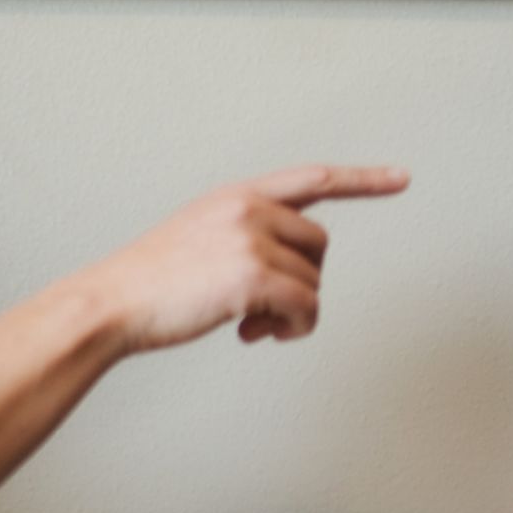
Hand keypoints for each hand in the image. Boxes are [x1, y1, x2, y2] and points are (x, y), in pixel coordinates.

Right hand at [80, 164, 407, 354]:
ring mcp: (252, 239)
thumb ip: (244, 236)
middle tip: (265, 310)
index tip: (401, 178)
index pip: (315, 179)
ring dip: (292, 312)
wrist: (112, 302)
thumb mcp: (199, 237)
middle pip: (319, 246)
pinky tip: (256, 334)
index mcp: (238, 195)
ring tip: (253, 325)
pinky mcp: (253, 276)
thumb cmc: (150, 283)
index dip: (363, 179)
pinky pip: (306, 308)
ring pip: (313, 281)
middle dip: (302, 281)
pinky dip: (292, 330)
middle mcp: (249, 209)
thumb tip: (290, 276)